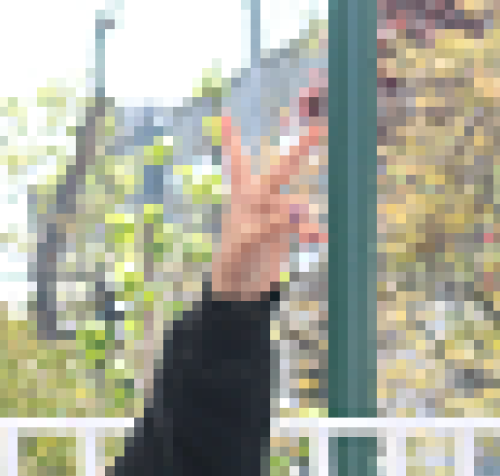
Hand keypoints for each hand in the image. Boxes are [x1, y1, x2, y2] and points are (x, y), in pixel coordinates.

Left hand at [208, 106, 323, 302]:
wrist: (239, 288)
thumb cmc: (232, 264)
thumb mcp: (243, 245)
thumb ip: (267, 225)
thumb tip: (293, 210)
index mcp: (241, 199)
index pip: (237, 165)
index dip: (232, 140)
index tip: (226, 116)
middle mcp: (259, 200)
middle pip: (280, 171)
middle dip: (298, 151)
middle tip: (316, 130)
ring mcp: (275, 213)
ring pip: (296, 205)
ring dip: (300, 217)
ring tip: (305, 234)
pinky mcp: (288, 230)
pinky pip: (305, 225)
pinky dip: (312, 230)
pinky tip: (320, 238)